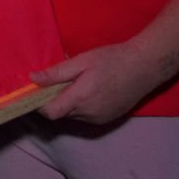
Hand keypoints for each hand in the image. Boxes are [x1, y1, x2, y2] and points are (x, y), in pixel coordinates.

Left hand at [33, 41, 167, 125]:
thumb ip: (57, 73)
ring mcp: (100, 119)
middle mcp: (89, 114)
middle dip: (54, 100)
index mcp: (81, 99)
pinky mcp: (108, 119)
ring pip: (73, 115)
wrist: (145, 67)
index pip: (50, 112)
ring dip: (68, 103)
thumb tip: (33, 79)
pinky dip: (81, 106)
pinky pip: (86, 117)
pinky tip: (90, 90)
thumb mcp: (82, 61)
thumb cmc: (112, 59)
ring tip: (77, 82)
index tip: (36, 90)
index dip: (39, 104)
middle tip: (58, 80)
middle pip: (61, 113)